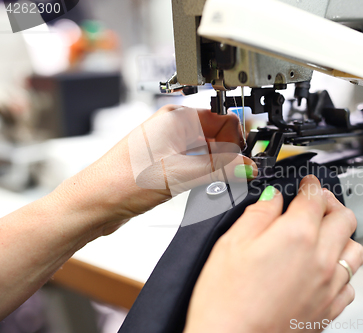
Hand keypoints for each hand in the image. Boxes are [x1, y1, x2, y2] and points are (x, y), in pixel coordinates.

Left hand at [53, 105, 256, 236]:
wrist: (95, 202)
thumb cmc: (123, 180)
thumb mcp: (181, 174)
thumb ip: (220, 169)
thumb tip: (247, 166)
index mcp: (177, 118)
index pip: (223, 118)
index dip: (238, 139)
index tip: (245, 160)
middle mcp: (173, 127)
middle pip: (217, 134)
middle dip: (230, 153)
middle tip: (238, 174)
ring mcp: (168, 146)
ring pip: (207, 150)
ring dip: (218, 165)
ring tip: (222, 182)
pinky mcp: (164, 163)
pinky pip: (195, 162)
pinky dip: (206, 173)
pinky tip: (206, 185)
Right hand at [184, 175, 362, 332]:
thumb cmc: (227, 300)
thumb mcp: (232, 244)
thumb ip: (258, 214)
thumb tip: (273, 198)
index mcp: (296, 235)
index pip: (314, 197)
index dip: (310, 185)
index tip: (307, 184)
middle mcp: (320, 258)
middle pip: (344, 218)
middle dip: (331, 203)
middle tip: (317, 202)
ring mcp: (329, 286)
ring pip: (355, 249)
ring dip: (343, 235)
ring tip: (326, 234)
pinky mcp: (330, 309)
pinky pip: (351, 283)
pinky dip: (342, 270)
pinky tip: (325, 270)